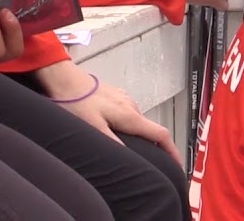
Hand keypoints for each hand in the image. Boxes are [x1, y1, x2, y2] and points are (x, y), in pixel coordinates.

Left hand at [40, 62, 180, 165]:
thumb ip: (112, 142)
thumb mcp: (93, 127)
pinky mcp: (116, 97)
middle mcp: (132, 107)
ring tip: (133, 148)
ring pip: (139, 121)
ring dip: (140, 135)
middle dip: (156, 146)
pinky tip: (117, 129)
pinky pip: (129, 113)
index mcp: (130, 116)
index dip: (172, 151)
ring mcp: (125, 100)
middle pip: (151, 129)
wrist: (65, 79)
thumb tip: (130, 160)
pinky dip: (130, 125)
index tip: (178, 164)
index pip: (160, 135)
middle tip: (153, 162)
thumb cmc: (76, 102)